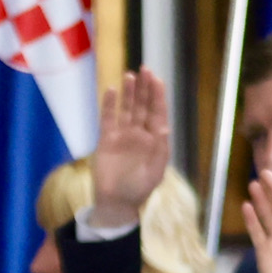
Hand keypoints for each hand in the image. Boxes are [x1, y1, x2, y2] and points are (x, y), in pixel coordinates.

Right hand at [85, 68, 172, 229]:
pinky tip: (111, 91)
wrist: (116, 203)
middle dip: (145, 89)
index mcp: (155, 140)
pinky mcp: (107, 139)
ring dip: (129, 93)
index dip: (158, 96)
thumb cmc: (139, 189)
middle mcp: (140, 133)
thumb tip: (164, 126)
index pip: (158, 113)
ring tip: (130, 76)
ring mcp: (123, 135)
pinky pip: (108, 118)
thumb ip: (160, 149)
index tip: (157, 80)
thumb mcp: (155, 172)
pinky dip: (109, 105)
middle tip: (145, 70)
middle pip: (143, 106)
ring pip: (127, 109)